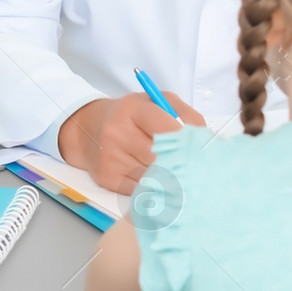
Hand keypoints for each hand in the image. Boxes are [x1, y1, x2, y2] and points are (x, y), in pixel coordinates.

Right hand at [58, 92, 203, 193]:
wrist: (87, 129)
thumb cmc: (130, 115)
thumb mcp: (156, 102)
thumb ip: (184, 114)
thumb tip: (204, 139)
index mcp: (132, 109)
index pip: (167, 129)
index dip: (187, 143)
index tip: (199, 150)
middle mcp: (117, 132)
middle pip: (162, 157)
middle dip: (180, 163)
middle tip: (193, 166)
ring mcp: (111, 157)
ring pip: (154, 176)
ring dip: (168, 176)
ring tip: (172, 170)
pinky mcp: (107, 177)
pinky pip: (141, 188)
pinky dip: (152, 186)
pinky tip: (154, 178)